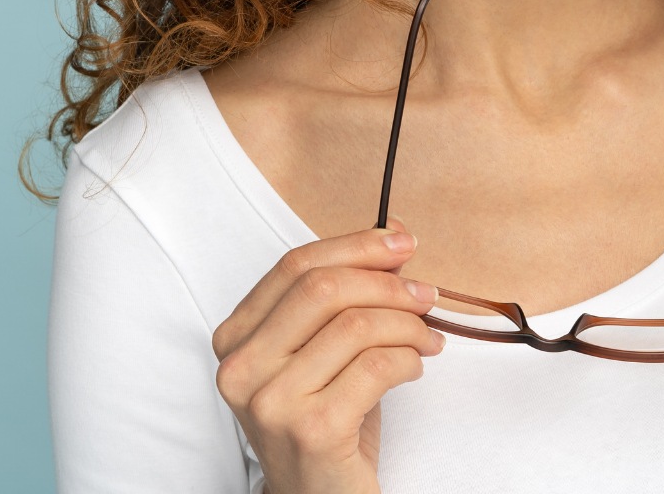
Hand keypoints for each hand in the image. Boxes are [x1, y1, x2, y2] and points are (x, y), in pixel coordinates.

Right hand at [212, 225, 442, 493]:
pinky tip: (414, 368)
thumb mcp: (324, 351)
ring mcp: (272, 402)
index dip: (355, 245)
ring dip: (407, 325)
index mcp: (237, 339)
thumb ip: (345, 295)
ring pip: (356, 326)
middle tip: (425, 294)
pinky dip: (408, 360)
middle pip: (323, 288)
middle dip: (386, 283)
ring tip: (426, 339)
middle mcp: (242, 369)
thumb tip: (391, 233)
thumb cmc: (326, 420)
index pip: (294, 266)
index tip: (401, 241)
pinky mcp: (312, 430)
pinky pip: (377, 366)